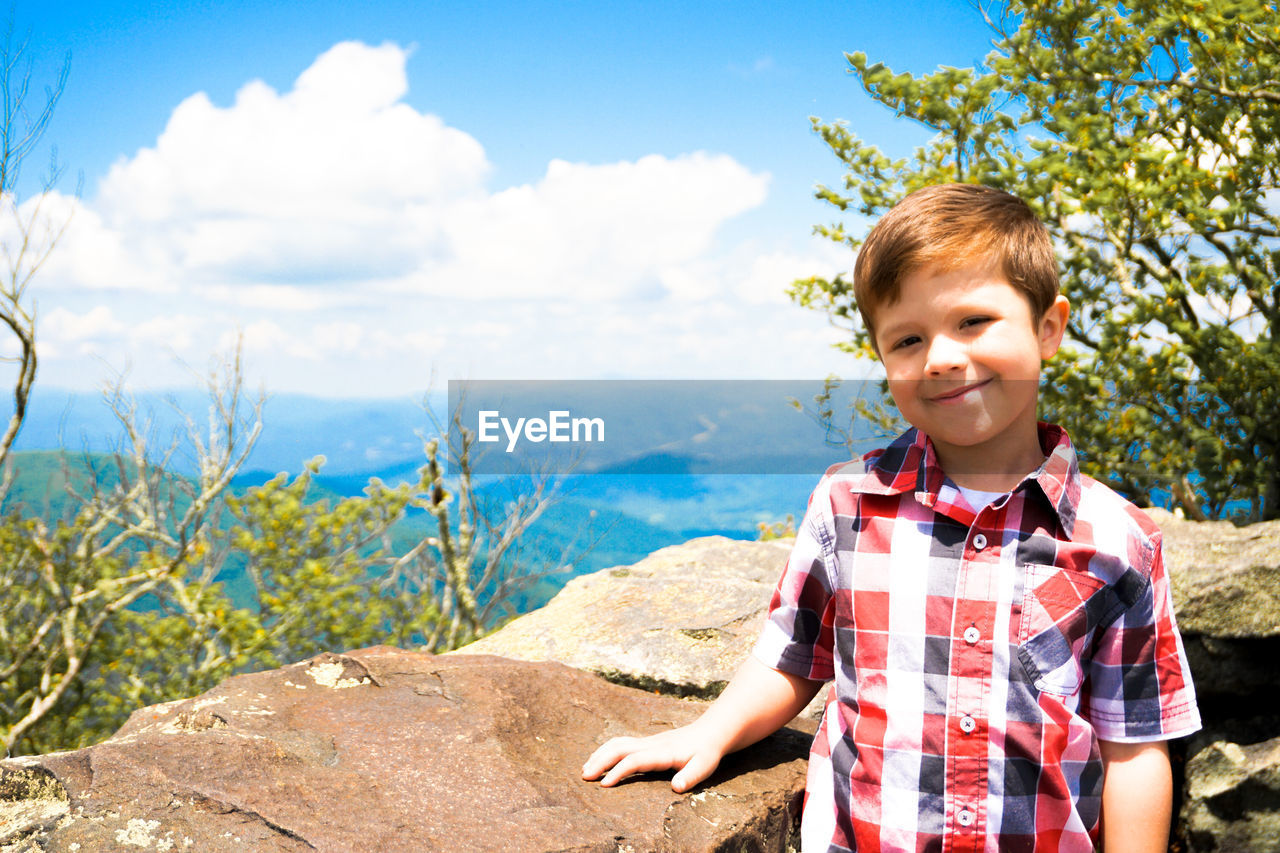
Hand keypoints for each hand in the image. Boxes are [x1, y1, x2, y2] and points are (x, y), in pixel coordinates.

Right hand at [581, 722, 726, 792]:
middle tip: (585, 776)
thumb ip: (691, 776)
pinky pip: (622, 743)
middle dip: (600, 761)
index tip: (604, 785)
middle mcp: (651, 744)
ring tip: (585, 769)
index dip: (618, 771)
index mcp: (662, 752)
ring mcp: (647, 741)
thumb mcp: (704, 766)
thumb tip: (676, 787)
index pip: (634, 760)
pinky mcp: (647, 742)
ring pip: (618, 743)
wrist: (710, 732)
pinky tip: (600, 759)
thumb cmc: (706, 752)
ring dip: (600, 754)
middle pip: (619, 748)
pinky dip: (606, 750)